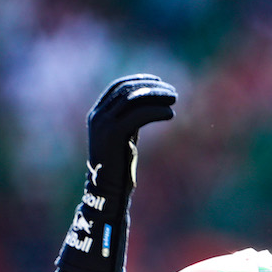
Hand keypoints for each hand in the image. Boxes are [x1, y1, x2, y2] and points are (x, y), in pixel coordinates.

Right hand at [86, 74, 176, 201]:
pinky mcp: (113, 133)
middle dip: (151, 87)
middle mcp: (97, 115)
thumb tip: (148, 107)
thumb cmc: (119, 167)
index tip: (159, 82)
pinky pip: (138, 115)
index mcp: (97, 114)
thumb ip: (130, 120)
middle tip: (173, 92)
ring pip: (133, 99)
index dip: (139, 80)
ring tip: (174, 100)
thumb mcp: (124, 137)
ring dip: (156, 96)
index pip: (118, 87)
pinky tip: (170, 114)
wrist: (108, 191)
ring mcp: (103, 123)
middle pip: (127, 90)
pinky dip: (156, 111)